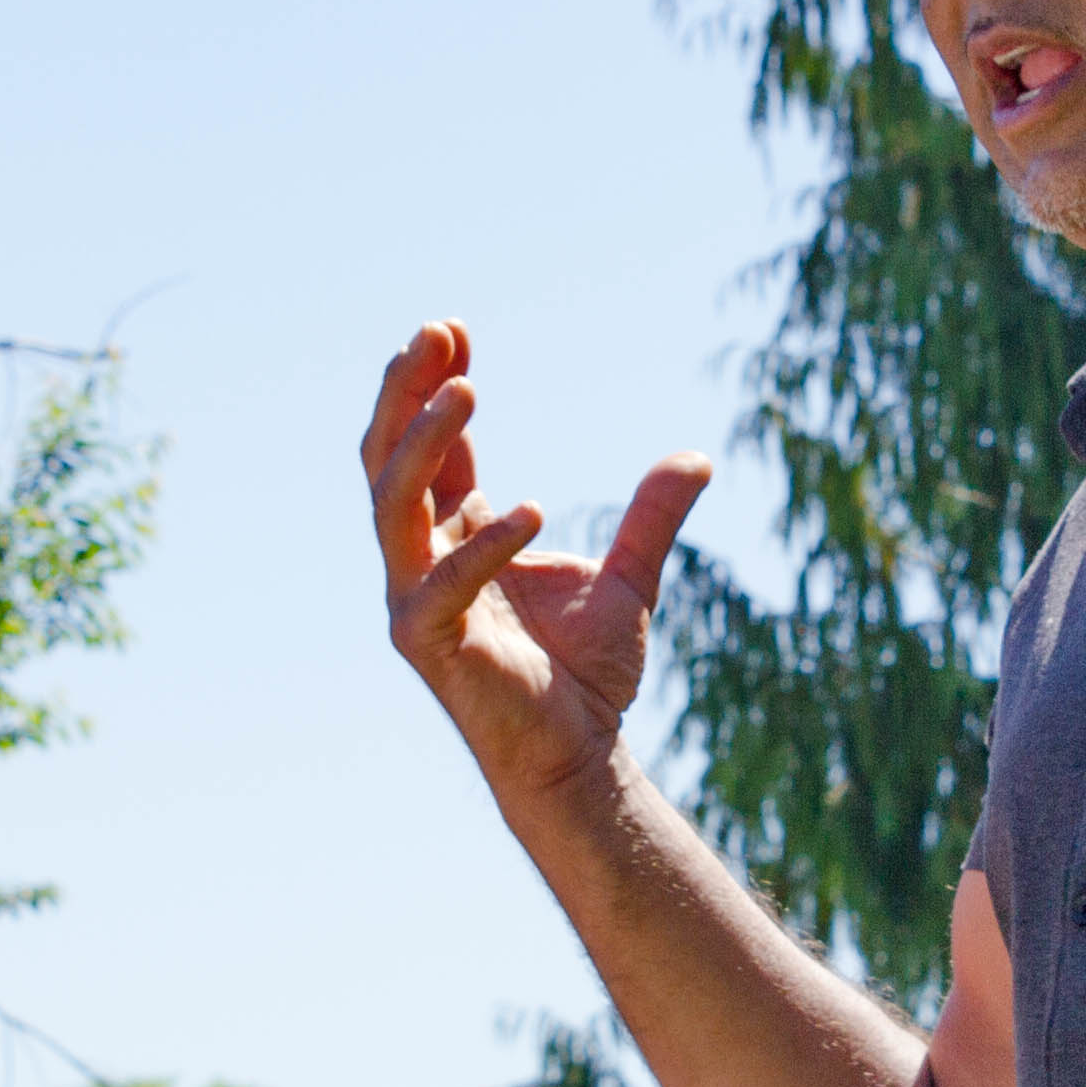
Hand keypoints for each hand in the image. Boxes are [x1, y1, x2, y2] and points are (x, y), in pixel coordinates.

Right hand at [364, 320, 709, 807]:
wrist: (581, 757)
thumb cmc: (587, 676)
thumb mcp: (630, 578)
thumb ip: (652, 516)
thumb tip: (697, 456)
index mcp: (455, 538)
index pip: (432, 450)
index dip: (436, 387)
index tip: (455, 329)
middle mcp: (421, 561)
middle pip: (388, 459)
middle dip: (405, 392)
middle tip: (433, 333)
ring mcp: (414, 601)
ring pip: (392, 504)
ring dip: (422, 442)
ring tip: (465, 389)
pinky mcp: (427, 643)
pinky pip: (439, 584)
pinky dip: (481, 547)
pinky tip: (530, 510)